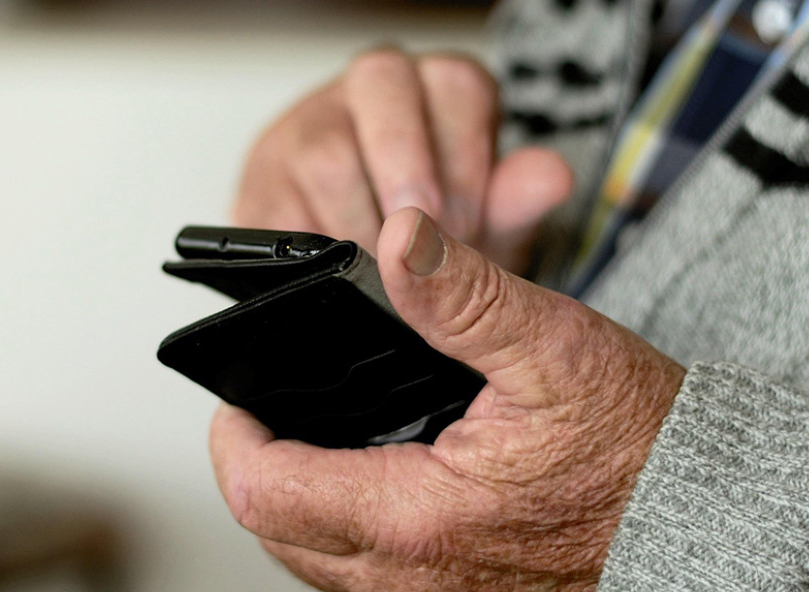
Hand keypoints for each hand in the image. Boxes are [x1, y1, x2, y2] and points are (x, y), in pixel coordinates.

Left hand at [209, 209, 684, 591]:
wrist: (720, 535)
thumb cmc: (648, 449)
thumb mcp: (557, 350)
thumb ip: (465, 297)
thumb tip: (398, 241)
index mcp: (419, 522)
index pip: (264, 493)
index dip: (235, 439)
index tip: (241, 398)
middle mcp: (418, 589)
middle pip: (280, 538)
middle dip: (263, 472)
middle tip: (276, 413)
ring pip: (322, 569)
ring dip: (305, 509)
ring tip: (323, 442)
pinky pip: (374, 591)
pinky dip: (355, 542)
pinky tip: (383, 490)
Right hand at [232, 48, 572, 273]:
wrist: (371, 291)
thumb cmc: (436, 246)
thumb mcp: (488, 229)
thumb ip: (516, 205)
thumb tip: (550, 178)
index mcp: (435, 89)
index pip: (455, 83)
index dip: (465, 154)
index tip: (468, 222)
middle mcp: (366, 94)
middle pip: (380, 85)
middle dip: (407, 170)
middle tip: (422, 244)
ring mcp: (303, 131)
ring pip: (322, 149)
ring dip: (360, 221)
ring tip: (386, 277)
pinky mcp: (258, 188)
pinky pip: (274, 211)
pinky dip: (312, 255)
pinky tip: (338, 281)